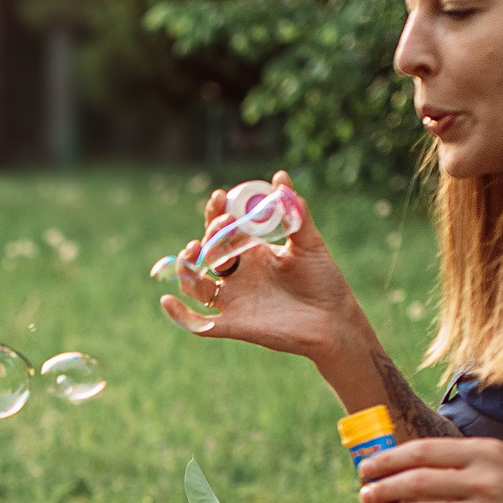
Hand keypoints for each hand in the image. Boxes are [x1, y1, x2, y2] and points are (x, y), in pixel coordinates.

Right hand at [157, 171, 373, 362]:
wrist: (335, 320)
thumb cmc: (324, 282)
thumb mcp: (309, 243)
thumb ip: (294, 213)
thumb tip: (280, 177)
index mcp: (251, 252)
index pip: (224, 230)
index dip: (217, 213)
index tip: (220, 196)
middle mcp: (237, 275)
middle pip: (208, 253)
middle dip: (209, 236)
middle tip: (223, 222)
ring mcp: (233, 300)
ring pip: (196, 285)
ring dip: (187, 268)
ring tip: (193, 252)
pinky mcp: (233, 325)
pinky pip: (198, 323)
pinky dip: (179, 316)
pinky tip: (167, 300)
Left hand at [358, 436, 502, 502]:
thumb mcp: (499, 458)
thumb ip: (459, 461)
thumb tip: (407, 469)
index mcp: (484, 451)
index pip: (423, 451)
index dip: (388, 460)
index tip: (366, 468)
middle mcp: (484, 479)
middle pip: (417, 482)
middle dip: (382, 490)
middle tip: (364, 495)